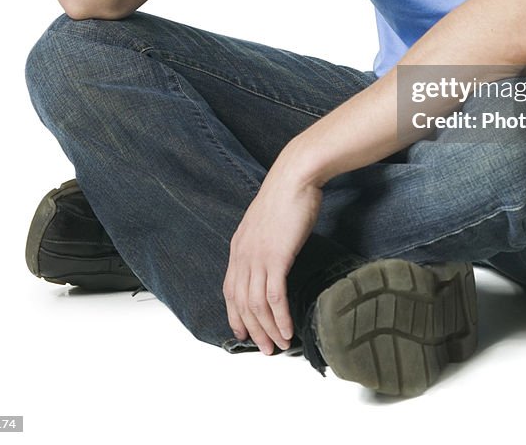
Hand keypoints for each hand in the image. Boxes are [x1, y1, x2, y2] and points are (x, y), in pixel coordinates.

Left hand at [223, 168, 322, 354]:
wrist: (295, 176)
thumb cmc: (287, 193)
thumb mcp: (267, 220)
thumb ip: (264, 239)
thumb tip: (273, 253)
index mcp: (239, 246)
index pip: (230, 289)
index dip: (235, 314)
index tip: (243, 332)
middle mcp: (243, 255)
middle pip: (241, 303)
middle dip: (253, 330)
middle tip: (266, 348)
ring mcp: (258, 257)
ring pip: (256, 305)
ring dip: (268, 329)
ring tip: (279, 346)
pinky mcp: (276, 257)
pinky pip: (274, 297)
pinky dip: (280, 318)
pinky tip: (288, 330)